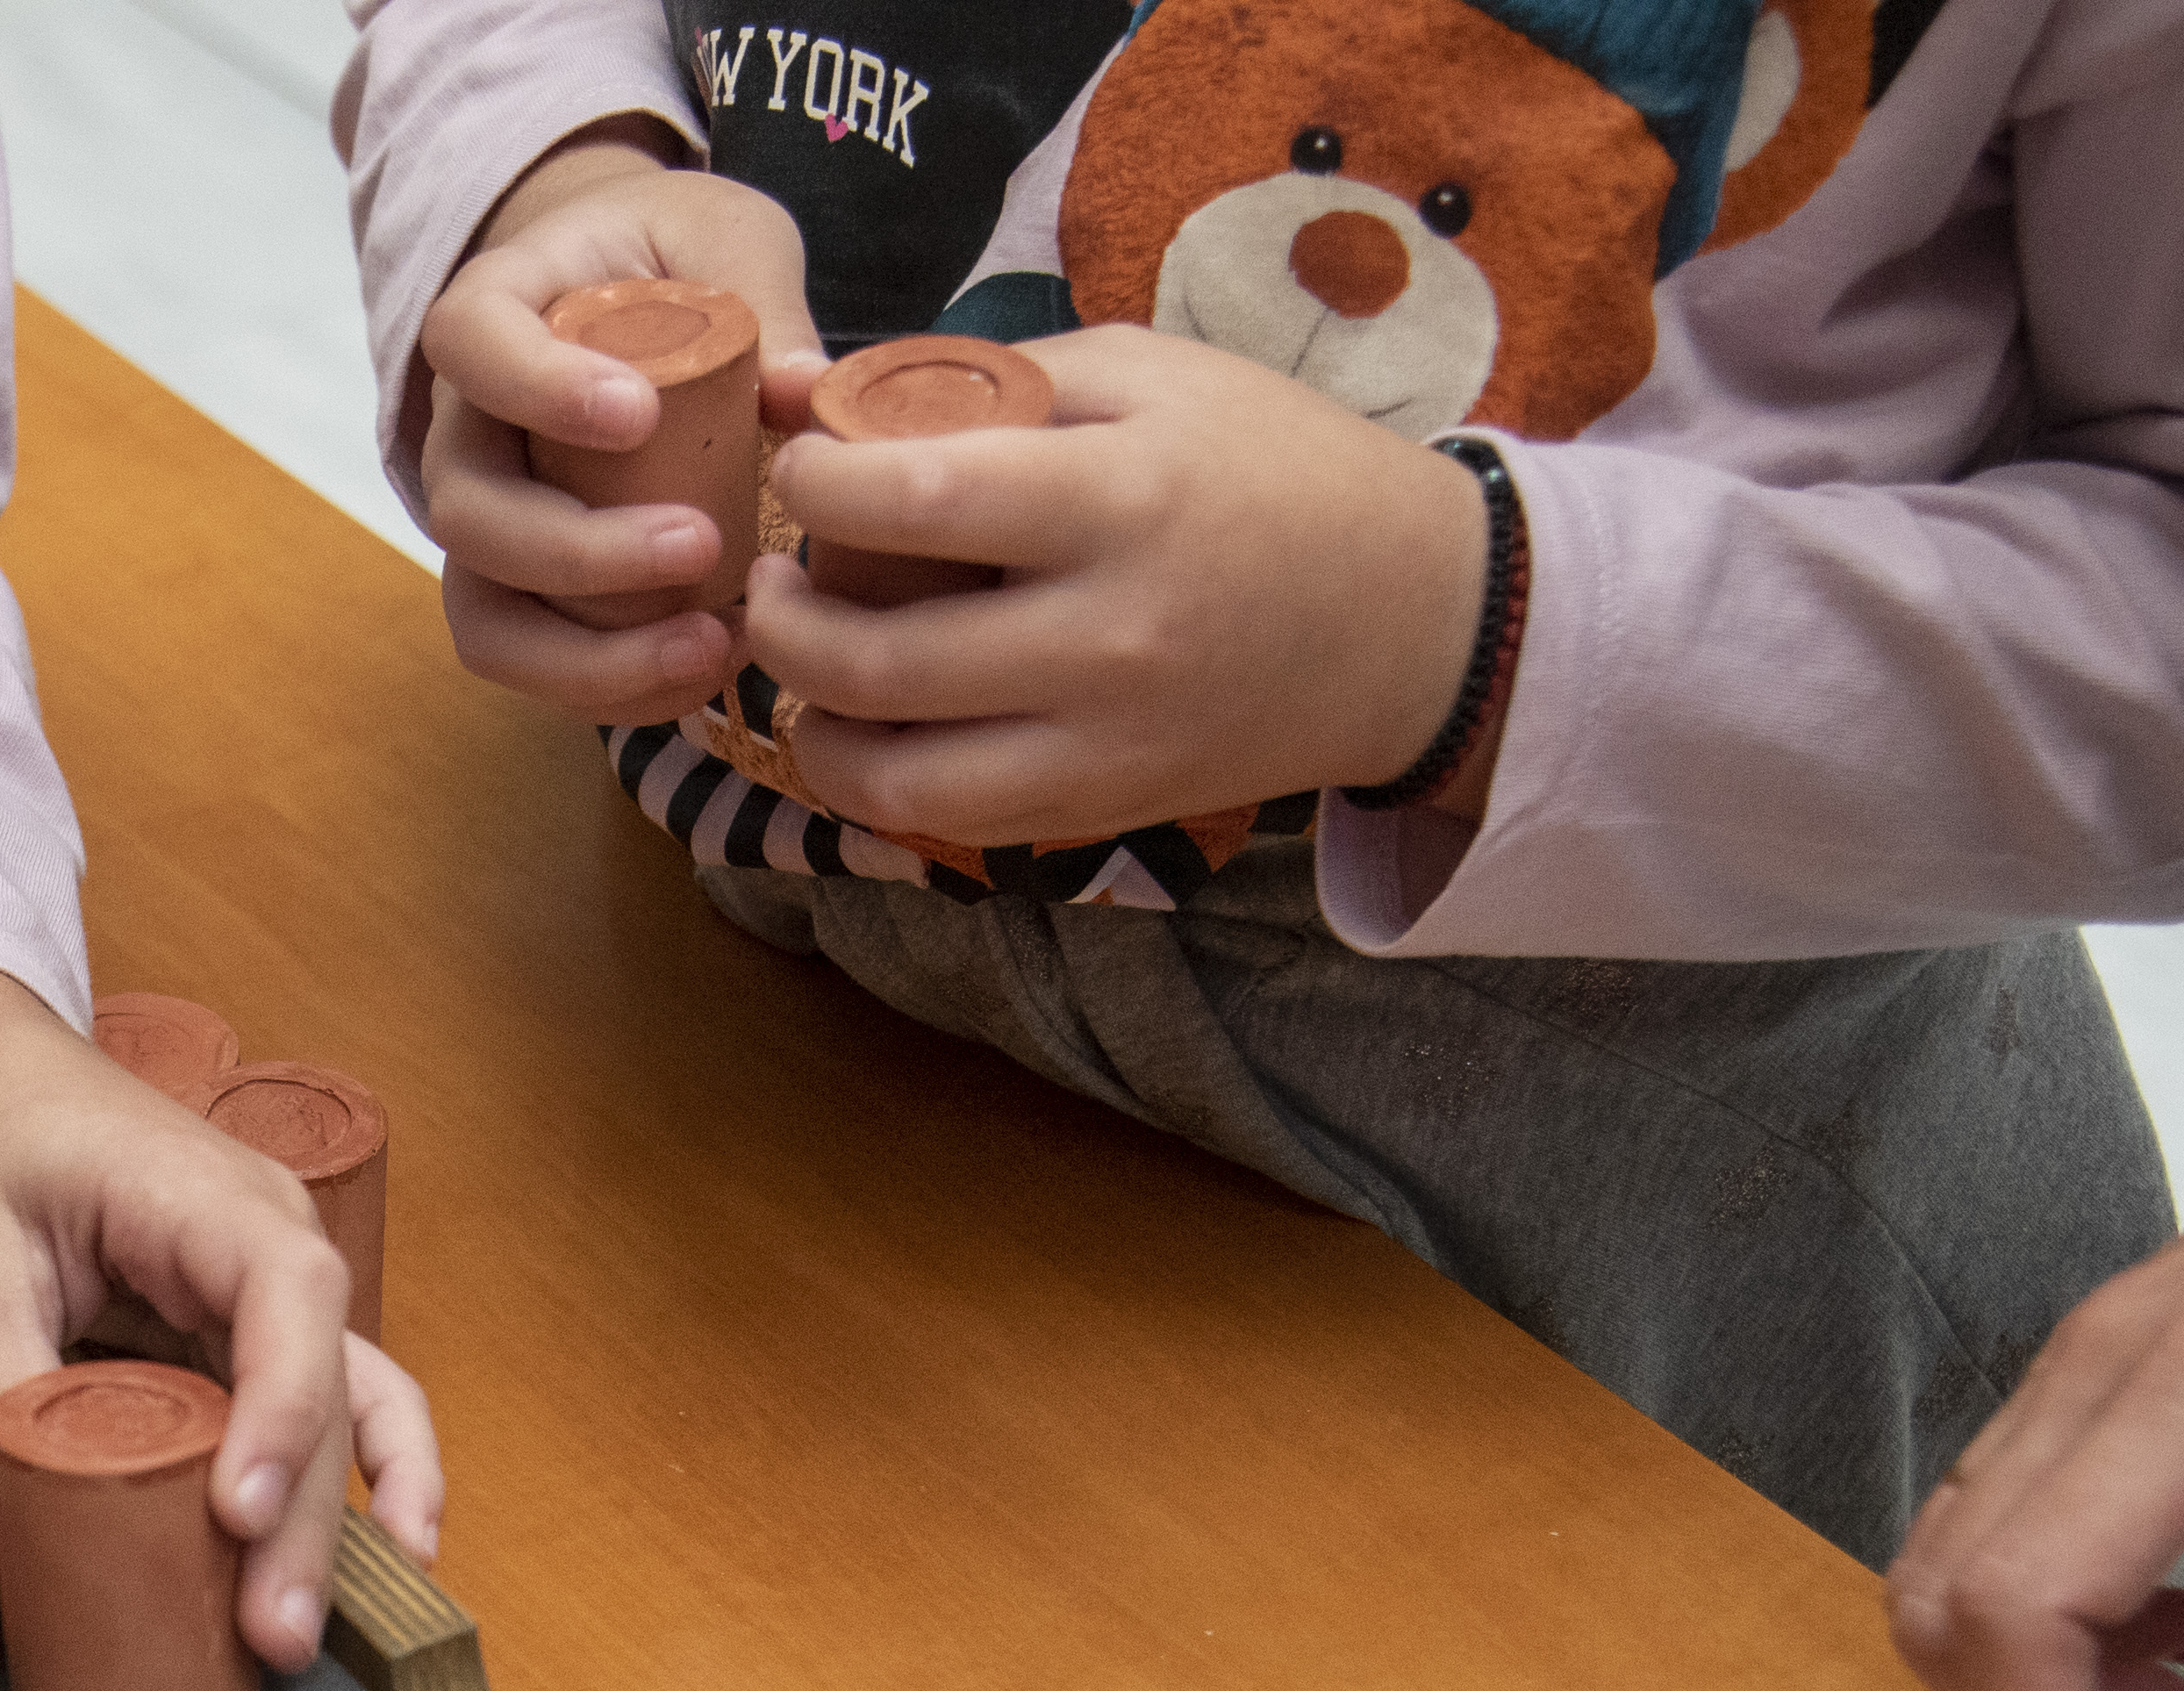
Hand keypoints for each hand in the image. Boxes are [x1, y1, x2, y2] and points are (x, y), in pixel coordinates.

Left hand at [0, 963, 444, 1668]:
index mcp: (208, 1198)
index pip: (288, 1301)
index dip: (282, 1414)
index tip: (238, 1517)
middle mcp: (271, 1243)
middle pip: (326, 1386)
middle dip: (309, 1519)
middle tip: (273, 1636)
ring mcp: (269, 1292)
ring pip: (346, 1409)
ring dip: (341, 1521)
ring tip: (307, 1631)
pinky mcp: (242, 1334)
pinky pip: (324, 1407)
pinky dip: (357, 1480)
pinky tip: (386, 1556)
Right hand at [419, 135, 817, 728]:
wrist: (627, 299)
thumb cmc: (669, 258)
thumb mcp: (724, 244)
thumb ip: (761, 301)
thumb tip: (809, 393)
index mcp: (496, 312)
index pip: (471, 345)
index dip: (537, 390)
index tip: (638, 416)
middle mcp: (466, 431)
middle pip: (471, 513)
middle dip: (579, 552)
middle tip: (701, 544)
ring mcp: (487, 525)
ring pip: (489, 617)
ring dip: (590, 654)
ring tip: (710, 646)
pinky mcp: (524, 595)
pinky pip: (534, 665)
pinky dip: (613, 688)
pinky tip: (706, 669)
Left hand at [746, 322, 1492, 844]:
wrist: (1412, 616)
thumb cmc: (1270, 466)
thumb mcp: (1149, 374)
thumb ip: (983, 377)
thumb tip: (813, 388)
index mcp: (1123, 500)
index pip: (914, 500)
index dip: (818, 484)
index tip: (805, 465)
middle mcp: (1110, 638)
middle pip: (877, 659)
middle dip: (783, 617)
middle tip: (772, 575)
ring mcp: (1106, 744)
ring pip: (895, 776)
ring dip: (814, 719)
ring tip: (804, 660)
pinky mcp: (1104, 812)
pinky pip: (946, 823)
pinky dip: (876, 780)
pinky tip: (867, 722)